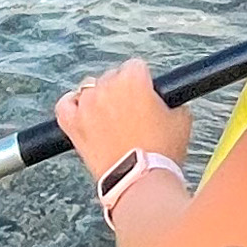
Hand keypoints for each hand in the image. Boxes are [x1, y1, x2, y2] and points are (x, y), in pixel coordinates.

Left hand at [56, 61, 193, 186]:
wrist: (140, 180)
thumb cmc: (161, 152)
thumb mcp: (182, 119)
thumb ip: (172, 101)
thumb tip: (166, 101)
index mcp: (134, 80)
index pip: (136, 66)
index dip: (143, 81)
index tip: (145, 93)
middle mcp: (107, 87)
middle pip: (112, 76)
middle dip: (121, 91)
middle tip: (131, 112)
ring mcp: (87, 105)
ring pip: (89, 88)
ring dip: (99, 99)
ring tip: (109, 117)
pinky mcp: (74, 125)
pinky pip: (65, 105)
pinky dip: (72, 106)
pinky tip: (82, 112)